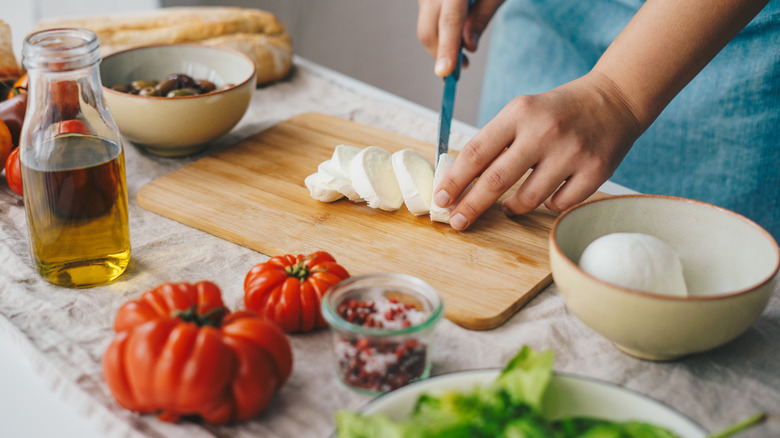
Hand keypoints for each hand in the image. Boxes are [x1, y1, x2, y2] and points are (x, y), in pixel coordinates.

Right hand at [417, 0, 503, 75]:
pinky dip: (439, 33)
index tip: (446, 72)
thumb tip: (469, 47)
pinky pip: (427, 21)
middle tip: (463, 65)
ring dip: (441, 45)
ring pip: (425, 29)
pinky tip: (453, 37)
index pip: (449, 22)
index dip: (447, 50)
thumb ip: (482, 16)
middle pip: (429, 31)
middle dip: (441, 55)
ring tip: (461, 50)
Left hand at [433, 71, 643, 229]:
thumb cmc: (557, 112)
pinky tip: (548, 192)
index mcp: (519, 113)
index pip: (475, 153)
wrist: (614, 99)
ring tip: (507, 206)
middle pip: (496, 181)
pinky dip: (547, 203)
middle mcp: (544, 131)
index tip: (439, 199)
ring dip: (511, 208)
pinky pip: (558, 204)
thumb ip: (495, 142)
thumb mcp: (522, 113)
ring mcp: (571, 152)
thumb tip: (459, 181)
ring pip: (527, 199)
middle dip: (470, 206)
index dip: (454, 181)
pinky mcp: (596, 170)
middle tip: (457, 222)